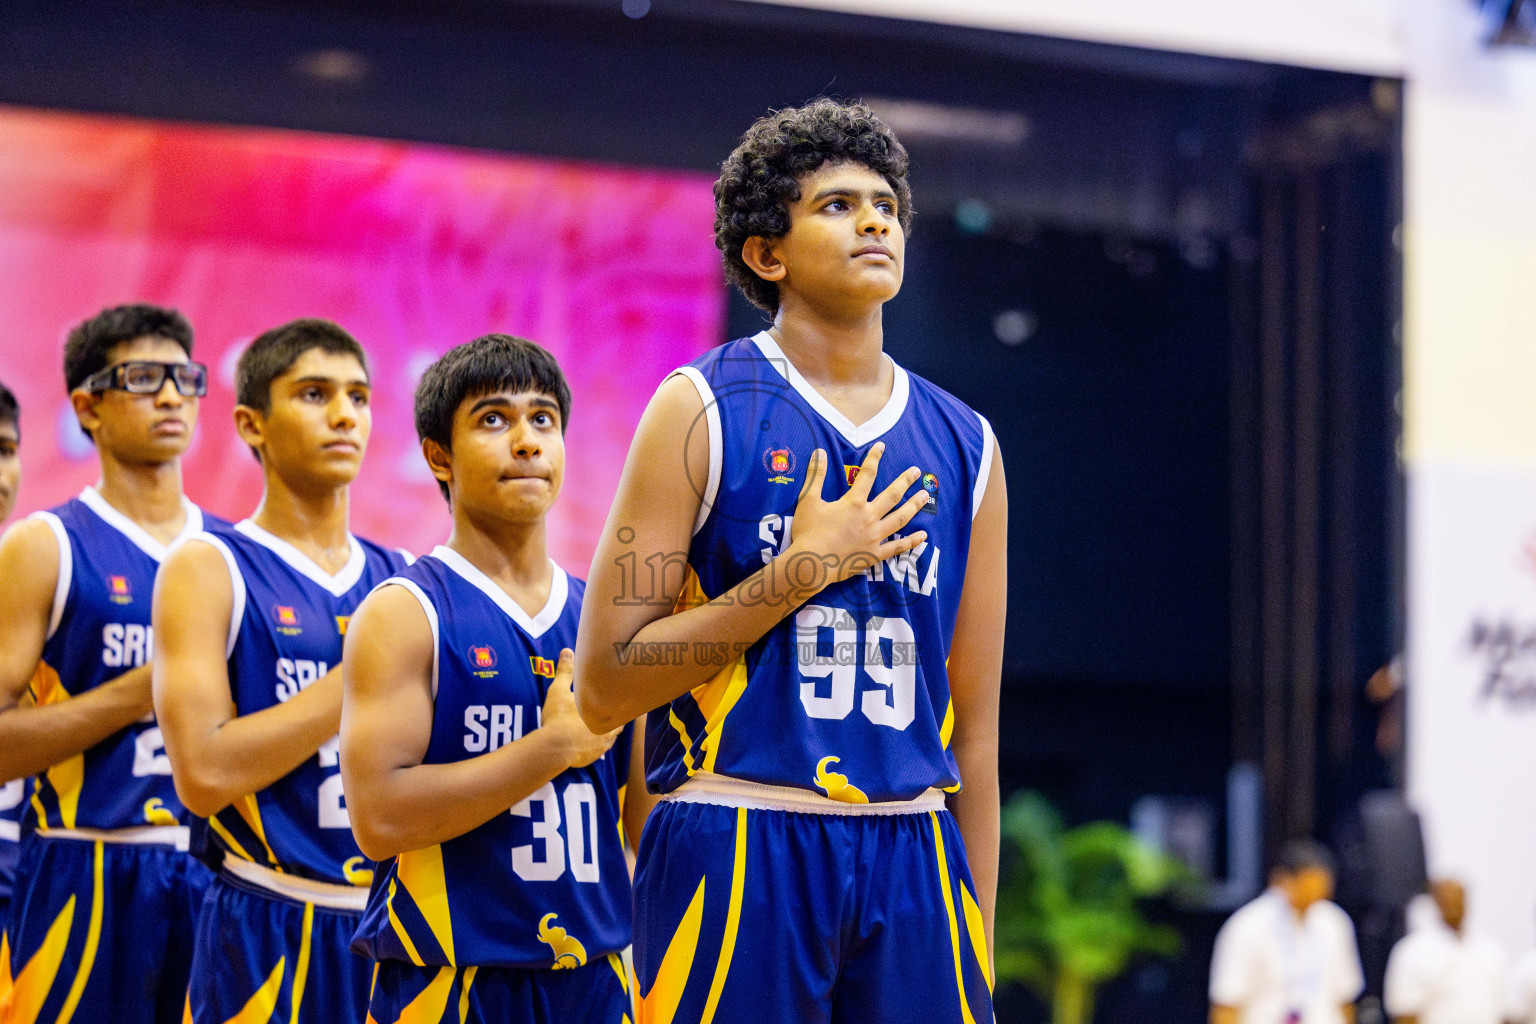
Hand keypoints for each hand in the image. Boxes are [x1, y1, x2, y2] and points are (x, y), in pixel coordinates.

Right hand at [542, 649, 620, 768]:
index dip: (622, 701)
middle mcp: (608, 731)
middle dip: (615, 717)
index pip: (623, 706)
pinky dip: (597, 744)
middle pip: (619, 723)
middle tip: (612, 710)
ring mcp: (601, 746)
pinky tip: (589, 740)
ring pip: (611, 737)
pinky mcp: (592, 758)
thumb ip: (565, 671)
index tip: (623, 695)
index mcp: (606, 713)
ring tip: (601, 725)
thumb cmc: (559, 718)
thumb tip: (567, 651)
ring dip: (607, 731)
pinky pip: (600, 750)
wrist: (553, 749)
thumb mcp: (559, 691)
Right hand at [785, 444, 928, 592]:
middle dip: (905, 481)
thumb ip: (815, 476)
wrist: (811, 565)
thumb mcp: (808, 500)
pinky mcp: (875, 554)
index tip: (881, 446)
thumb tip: (819, 452)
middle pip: (892, 495)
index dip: (874, 458)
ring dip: (914, 506)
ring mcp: (874, 537)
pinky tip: (923, 535)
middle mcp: (869, 517)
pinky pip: (897, 547)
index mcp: (854, 503)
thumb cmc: (808, 532)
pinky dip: (911, 541)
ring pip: (900, 518)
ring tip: (925, 496)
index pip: (867, 474)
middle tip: (917, 472)